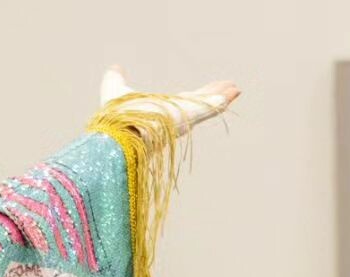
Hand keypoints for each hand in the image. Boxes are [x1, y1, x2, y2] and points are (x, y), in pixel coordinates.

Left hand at [99, 66, 240, 134]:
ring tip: (235, 90)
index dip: (194, 96)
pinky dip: (219, 101)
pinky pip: (206, 108)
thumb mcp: (115, 92)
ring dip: (220, 98)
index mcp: (158, 114)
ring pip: (204, 106)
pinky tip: (232, 94)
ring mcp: (180, 119)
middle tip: (230, 88)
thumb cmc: (114, 120)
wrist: (118, 135)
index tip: (208, 89)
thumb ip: (116, 81)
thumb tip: (115, 69)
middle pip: (197, 104)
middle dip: (212, 96)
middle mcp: (171, 119)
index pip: (180, 103)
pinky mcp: (186, 117)